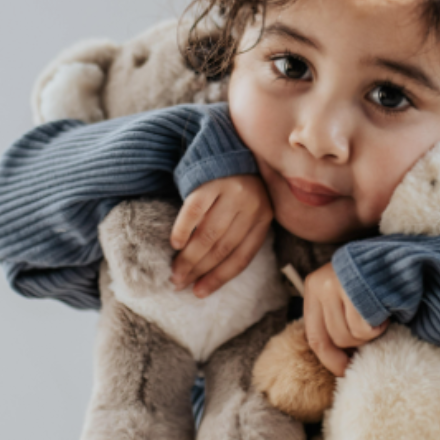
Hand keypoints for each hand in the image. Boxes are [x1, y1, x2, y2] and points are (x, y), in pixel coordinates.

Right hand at [170, 176, 272, 297]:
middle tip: (180, 284)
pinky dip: (183, 230)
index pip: (241, 257)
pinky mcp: (210, 182)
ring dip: (189, 258)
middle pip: (222, 248)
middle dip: (199, 270)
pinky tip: (175, 244)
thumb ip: (239, 234)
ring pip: (207, 234)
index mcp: (264, 218)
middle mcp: (251, 206)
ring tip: (175, 272)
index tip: (200, 292)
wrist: (228, 147)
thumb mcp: (249, 210)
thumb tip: (210, 273)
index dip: (219, 278)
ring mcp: (231, 193)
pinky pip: (193, 211)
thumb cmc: (236, 188)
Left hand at [303, 262, 387, 376]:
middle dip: (356, 342)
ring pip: (349, 335)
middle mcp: (320, 285)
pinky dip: (378, 326)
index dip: (330, 359)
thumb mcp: (344, 291)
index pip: (314, 335)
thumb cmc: (371, 277)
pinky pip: (363, 328)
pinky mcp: (354, 290)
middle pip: (334, 338)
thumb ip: (335, 316)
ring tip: (378, 315)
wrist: (396, 254)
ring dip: (369, 333)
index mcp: (313, 286)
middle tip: (372, 328)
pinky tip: (384, 311)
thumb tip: (338, 362)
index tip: (344, 371)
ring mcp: (336, 286)